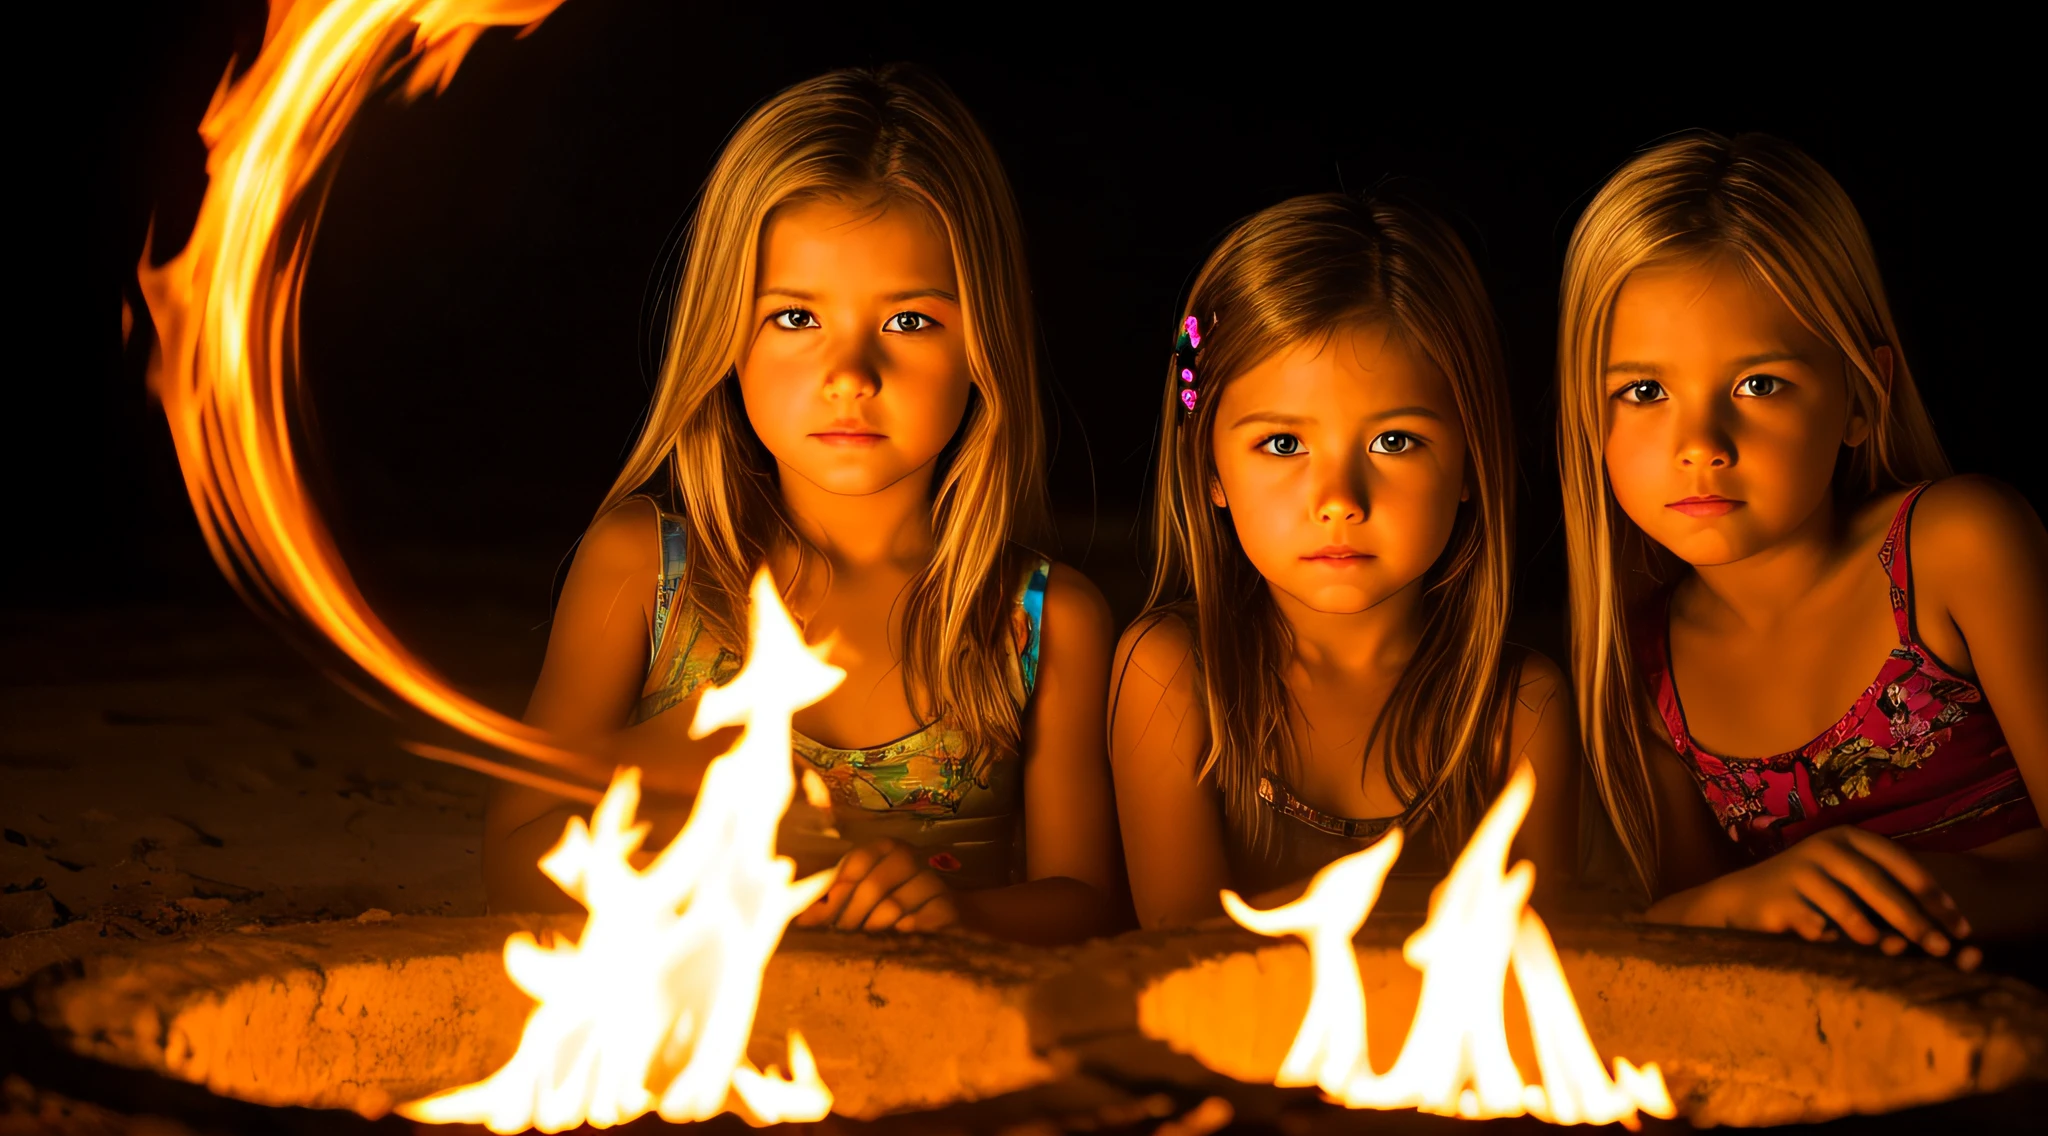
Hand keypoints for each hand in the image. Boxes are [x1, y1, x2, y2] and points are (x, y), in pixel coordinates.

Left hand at [794, 838, 959, 932]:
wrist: (942, 906)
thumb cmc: (891, 896)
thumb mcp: (860, 891)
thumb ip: (831, 900)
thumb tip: (800, 919)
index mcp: (883, 847)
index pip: (856, 863)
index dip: (836, 891)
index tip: (822, 916)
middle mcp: (909, 856)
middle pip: (873, 886)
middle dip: (851, 915)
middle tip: (844, 930)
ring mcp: (931, 879)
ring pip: (894, 906)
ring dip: (875, 925)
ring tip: (868, 932)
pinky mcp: (947, 904)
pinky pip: (920, 921)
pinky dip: (906, 931)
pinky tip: (901, 933)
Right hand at [1656, 826, 1977, 967]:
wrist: (1741, 902)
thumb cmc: (1809, 895)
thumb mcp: (1847, 880)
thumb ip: (1884, 894)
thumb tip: (1938, 932)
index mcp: (1848, 838)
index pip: (1902, 863)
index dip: (1935, 896)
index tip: (1962, 928)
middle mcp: (1825, 848)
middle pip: (1880, 885)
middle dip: (1915, 920)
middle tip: (1943, 949)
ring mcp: (1799, 872)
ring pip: (1849, 906)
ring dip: (1877, 934)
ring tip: (1897, 953)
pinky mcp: (1778, 900)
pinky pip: (1816, 926)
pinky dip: (1836, 942)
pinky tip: (1845, 952)